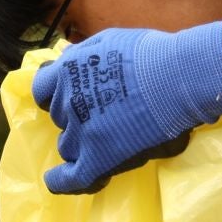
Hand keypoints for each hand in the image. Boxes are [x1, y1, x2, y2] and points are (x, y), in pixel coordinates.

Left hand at [30, 17, 221, 194]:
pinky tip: (56, 180)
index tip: (67, 95)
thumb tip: (68, 59)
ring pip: (67, 146)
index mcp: (67, 72)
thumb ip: (83, 54)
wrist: (178, 79)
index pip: (43, 89)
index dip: (55, 93)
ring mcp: (82, 134)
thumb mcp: (109, 40)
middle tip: (104, 113)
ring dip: (80, 142)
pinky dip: (61, 181)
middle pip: (60, 118)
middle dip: (75, 115)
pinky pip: (71, 179)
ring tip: (106, 139)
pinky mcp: (98, 160)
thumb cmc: (151, 54)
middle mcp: (68, 103)